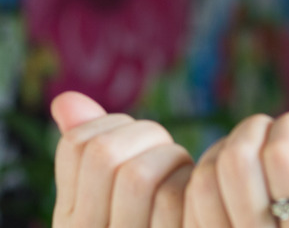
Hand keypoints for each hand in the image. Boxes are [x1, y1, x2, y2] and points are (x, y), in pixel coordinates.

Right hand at [51, 91, 193, 227]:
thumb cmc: (154, 217)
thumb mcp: (112, 196)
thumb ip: (91, 152)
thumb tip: (65, 99)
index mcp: (72, 218)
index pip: (75, 143)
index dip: (115, 125)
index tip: (140, 144)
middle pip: (104, 152)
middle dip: (147, 135)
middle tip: (169, 154)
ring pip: (137, 174)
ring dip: (172, 158)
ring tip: (183, 173)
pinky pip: (173, 197)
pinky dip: (190, 181)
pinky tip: (196, 193)